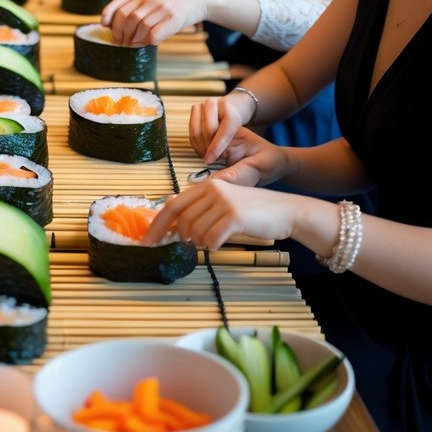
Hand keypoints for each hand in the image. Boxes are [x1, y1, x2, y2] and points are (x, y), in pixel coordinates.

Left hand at [101, 0, 205, 46]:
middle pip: (127, 18)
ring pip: (140, 26)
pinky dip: (149, 41)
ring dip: (134, 40)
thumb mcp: (148, 4)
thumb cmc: (168, 6)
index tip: (104, 26)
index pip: (118, 4)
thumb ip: (133, 12)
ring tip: (133, 46)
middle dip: (121, 34)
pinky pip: (156, 33)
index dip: (108, 15)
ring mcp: (162, 8)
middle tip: (121, 44)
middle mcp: (149, 0)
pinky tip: (149, 43)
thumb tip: (113, 31)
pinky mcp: (174, 18)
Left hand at [140, 171, 298, 250]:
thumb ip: (201, 211)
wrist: (284, 211)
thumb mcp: (224, 204)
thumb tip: (174, 229)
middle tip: (188, 244)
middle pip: (182, 220)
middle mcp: (212, 190)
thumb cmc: (252, 213)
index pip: (172, 205)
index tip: (147, 241)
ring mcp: (223, 201)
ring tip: (214, 238)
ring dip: (200, 242)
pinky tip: (222, 241)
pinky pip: (211, 239)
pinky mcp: (234, 215)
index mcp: (207, 185)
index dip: (157, 224)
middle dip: (181, 237)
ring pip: (196, 232)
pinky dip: (214, 245)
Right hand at [189, 94, 249, 163]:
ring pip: (196, 131)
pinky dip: (196, 144)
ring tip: (208, 155)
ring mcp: (202, 105)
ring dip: (201, 147)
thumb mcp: (242, 130)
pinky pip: (191, 131)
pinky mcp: (194, 110)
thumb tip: (224, 159)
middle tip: (214, 159)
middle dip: (209, 148)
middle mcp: (213, 104)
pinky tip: (202, 149)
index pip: (223, 130)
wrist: (232, 106)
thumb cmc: (237, 120)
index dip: (216, 147)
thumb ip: (234, 143)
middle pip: (207, 130)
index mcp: (228, 108)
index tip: (211, 159)